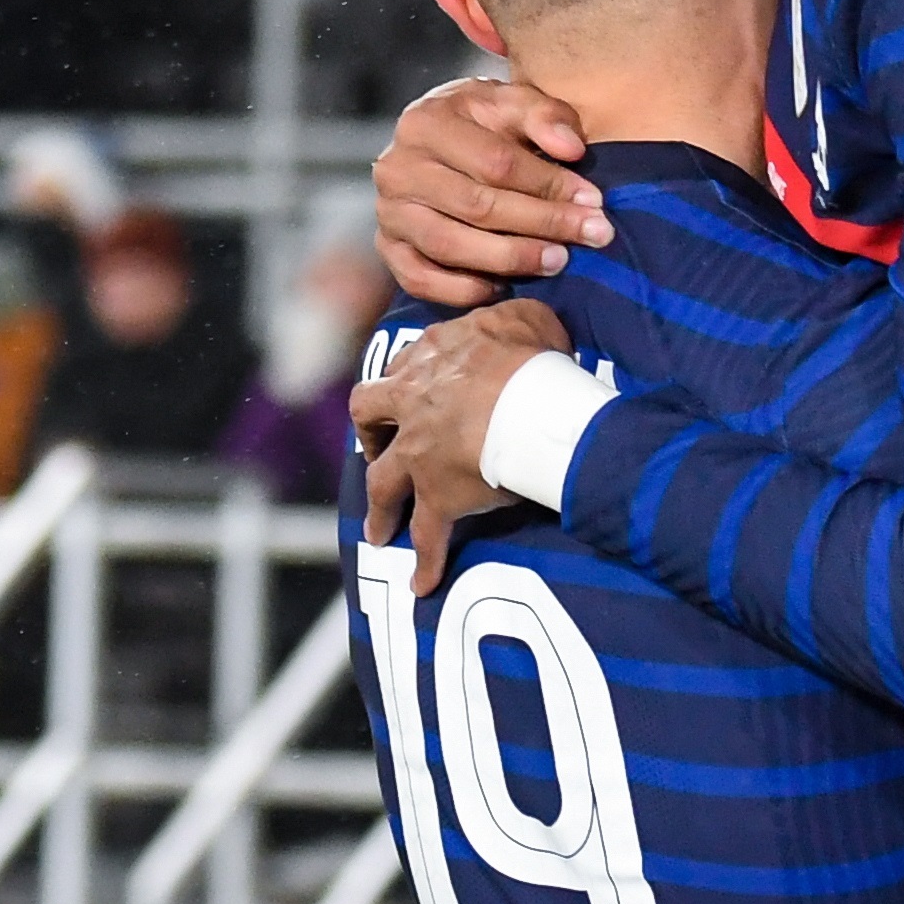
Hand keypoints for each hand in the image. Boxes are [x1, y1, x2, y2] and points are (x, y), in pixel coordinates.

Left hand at [353, 298, 572, 586]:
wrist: (533, 404)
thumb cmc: (534, 358)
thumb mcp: (526, 317)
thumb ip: (512, 319)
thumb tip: (519, 319)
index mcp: (431, 359)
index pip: (408, 364)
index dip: (409, 379)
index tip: (414, 390)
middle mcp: (413, 405)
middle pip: (368, 414)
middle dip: (371, 434)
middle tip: (380, 451)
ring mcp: (419, 454)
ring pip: (382, 484)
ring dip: (380, 508)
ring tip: (379, 532)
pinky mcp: (439, 497)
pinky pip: (427, 537)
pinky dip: (426, 563)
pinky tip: (422, 586)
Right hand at [373, 77, 604, 306]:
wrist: (435, 144)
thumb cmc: (482, 124)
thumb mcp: (512, 103)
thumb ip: (545, 115)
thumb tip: (572, 149)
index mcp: (426, 122)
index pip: (495, 162)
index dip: (548, 184)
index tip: (593, 201)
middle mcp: (397, 168)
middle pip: (477, 206)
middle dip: (542, 223)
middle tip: (592, 236)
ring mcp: (389, 212)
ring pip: (450, 245)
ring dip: (510, 258)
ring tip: (558, 261)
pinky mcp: (388, 248)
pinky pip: (421, 279)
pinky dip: (463, 289)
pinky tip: (504, 286)